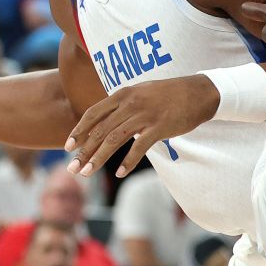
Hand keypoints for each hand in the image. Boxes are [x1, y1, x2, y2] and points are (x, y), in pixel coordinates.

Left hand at [65, 73, 218, 178]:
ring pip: (114, 139)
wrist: (198, 92)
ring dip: (98, 158)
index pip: (93, 113)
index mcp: (123, 94)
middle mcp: (129, 103)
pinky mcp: (159, 127)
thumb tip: (106, 119)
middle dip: (83, 151)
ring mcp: (144, 115)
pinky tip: (120, 173)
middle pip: (100, 130)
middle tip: (72, 168)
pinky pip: (139, 147)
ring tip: (87, 173)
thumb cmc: (169, 94)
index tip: (67, 146)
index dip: (79, 130)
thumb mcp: (140, 93)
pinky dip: (128, 162)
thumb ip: (122, 104)